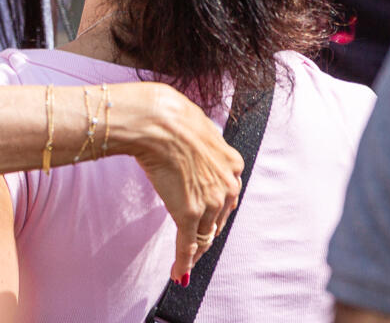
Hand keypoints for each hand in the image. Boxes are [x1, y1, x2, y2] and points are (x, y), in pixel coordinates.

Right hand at [107, 82, 244, 282]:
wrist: (157, 120)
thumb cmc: (171, 114)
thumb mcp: (198, 126)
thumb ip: (202, 141)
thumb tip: (190, 138)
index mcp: (232, 163)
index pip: (226, 196)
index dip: (216, 210)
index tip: (209, 219)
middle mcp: (226, 186)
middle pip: (218, 218)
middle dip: (207, 231)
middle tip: (195, 243)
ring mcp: (209, 203)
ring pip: (203, 234)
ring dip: (194, 250)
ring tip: (186, 263)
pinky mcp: (188, 214)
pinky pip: (187, 244)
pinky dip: (183, 262)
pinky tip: (178, 274)